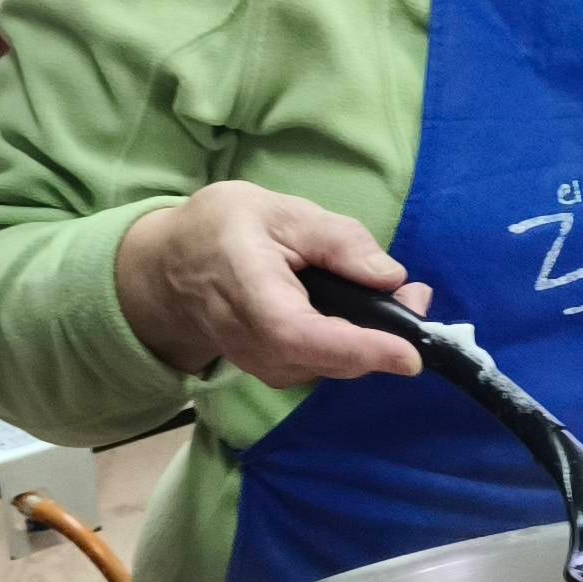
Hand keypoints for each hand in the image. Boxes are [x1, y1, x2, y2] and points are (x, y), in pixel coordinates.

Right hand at [114, 182, 435, 386]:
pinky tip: (370, 315)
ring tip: (399, 299)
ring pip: (330, 366)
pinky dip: (354, 346)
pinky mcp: (272, 370)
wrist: (165, 270)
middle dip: (383, 338)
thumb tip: (390, 277)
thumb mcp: (279, 211)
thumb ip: (335, 240)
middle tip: (417, 297)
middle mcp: (251, 342)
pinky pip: (322, 365)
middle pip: (327, 359)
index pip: (300, 335)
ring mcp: (259, 364)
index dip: (356, 349)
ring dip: (373, 342)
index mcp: (247, 291)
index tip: (408, 355)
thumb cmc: (221, 231)